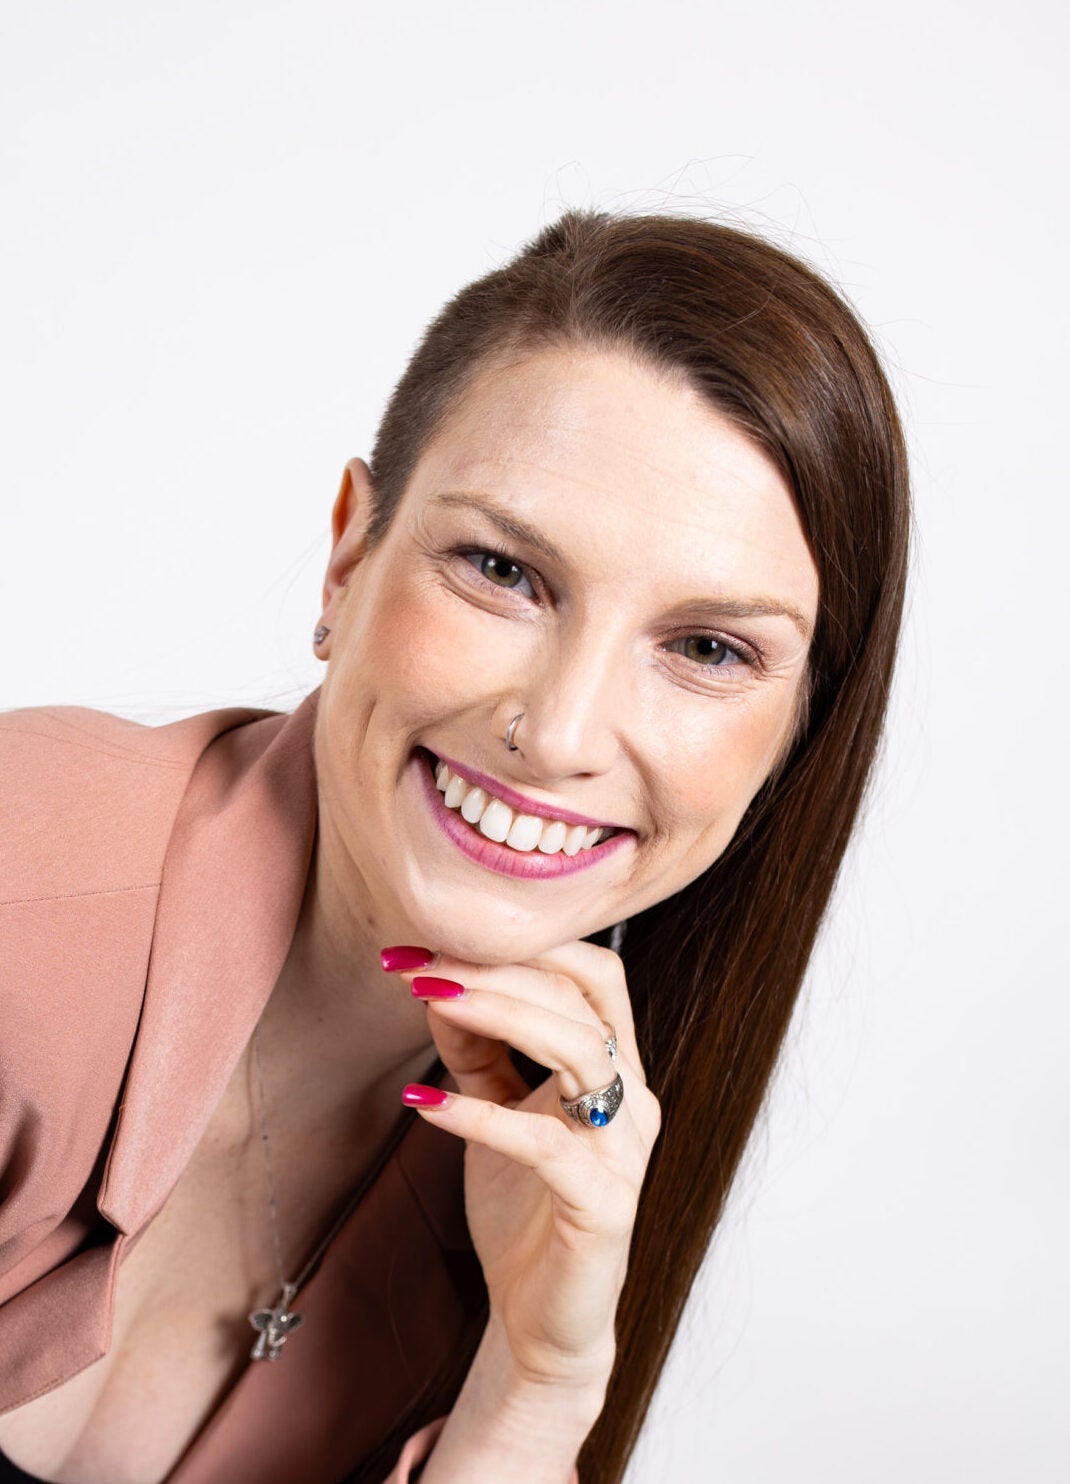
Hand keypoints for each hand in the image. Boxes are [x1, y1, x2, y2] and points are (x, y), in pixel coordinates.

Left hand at [389, 941, 660, 1402]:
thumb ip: (475, 1049)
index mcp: (616, 1066)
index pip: (590, 972)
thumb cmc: (524, 1206)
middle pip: (581, 998)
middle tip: (419, 960)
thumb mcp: (493, 1107)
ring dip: (498, 1013)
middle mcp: (632, 1097)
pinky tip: (424, 1103)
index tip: (430, 936)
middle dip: (497, 967)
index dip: (520, 944)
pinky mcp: (604, 1204)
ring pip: (580, 1050)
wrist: (543, 1321)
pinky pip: (544, 1142)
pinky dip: (481, 1115)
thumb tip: (433, 984)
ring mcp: (624, 1150)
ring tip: (427, 998)